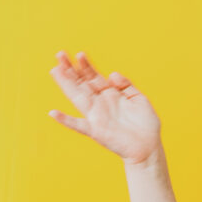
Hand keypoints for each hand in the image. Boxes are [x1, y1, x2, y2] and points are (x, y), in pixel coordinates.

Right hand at [48, 51, 161, 165]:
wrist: (148, 148)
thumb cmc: (145, 125)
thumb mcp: (139, 99)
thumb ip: (126, 86)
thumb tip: (112, 74)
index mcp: (110, 95)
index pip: (94, 77)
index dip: (86, 66)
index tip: (79, 54)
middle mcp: (100, 104)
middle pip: (82, 84)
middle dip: (71, 69)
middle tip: (60, 54)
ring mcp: (97, 117)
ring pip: (77, 98)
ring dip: (65, 85)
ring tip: (55, 70)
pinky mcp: (96, 131)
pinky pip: (78, 125)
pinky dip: (66, 120)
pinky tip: (53, 114)